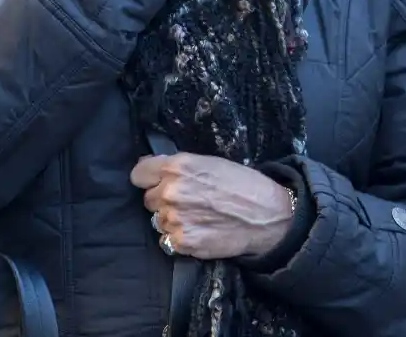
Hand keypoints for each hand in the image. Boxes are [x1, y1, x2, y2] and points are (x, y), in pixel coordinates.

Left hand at [131, 153, 294, 259]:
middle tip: (188, 201)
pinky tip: (199, 230)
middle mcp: (170, 192)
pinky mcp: (181, 242)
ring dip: (171, 219)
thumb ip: (178, 166)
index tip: (157, 182)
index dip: (148, 178)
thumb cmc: (243, 184)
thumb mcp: (210, 162)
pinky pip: (167, 240)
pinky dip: (179, 237)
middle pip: (148, 199)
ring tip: (196, 217)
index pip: (138, 174)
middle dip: (162, 200)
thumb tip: (150, 169)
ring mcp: (174, 219)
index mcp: (177, 167)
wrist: (267, 216)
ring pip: (157, 220)